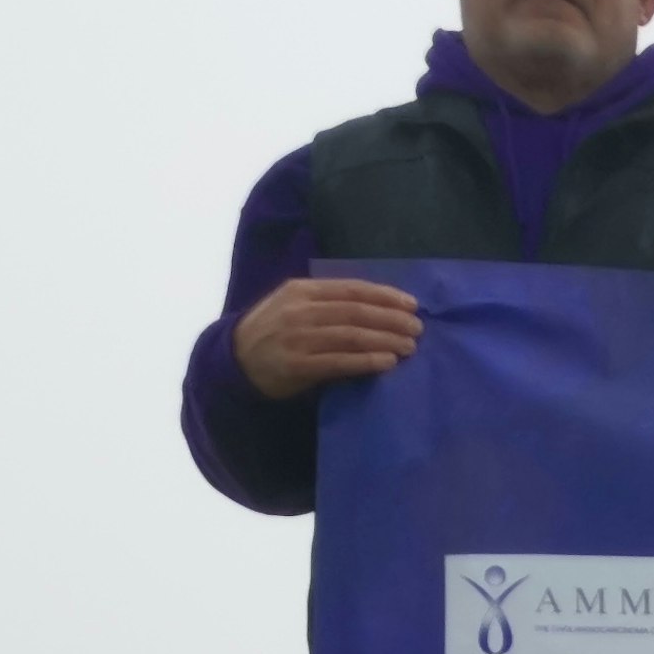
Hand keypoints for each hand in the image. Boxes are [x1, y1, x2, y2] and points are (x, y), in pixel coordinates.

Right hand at [234, 278, 422, 397]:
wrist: (235, 360)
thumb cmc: (274, 331)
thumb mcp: (294, 305)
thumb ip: (328, 303)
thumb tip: (379, 308)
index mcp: (302, 290)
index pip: (352, 289)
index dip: (385, 296)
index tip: (412, 304)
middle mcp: (300, 310)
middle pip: (356, 311)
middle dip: (391, 319)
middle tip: (417, 329)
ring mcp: (298, 337)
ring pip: (351, 335)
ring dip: (385, 340)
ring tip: (409, 347)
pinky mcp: (297, 365)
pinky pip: (339, 361)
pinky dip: (366, 361)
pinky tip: (387, 362)